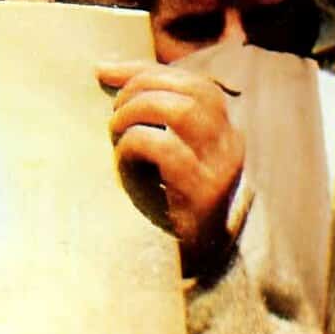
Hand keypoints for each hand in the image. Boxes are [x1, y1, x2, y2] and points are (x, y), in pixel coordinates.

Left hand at [98, 60, 243, 273]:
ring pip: (181, 110)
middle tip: (112, 116)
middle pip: (190, 90)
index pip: (193, 81)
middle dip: (139, 90)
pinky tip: (123, 163)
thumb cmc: (163, 203)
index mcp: (224, 131)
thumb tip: (103, 67)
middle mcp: (231, 144)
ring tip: (116, 134)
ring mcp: (221, 168)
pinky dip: (134, 147)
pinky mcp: (202, 192)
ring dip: (136, 114)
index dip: (144, 70)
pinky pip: (165, 148)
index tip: (103, 72)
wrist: (189, 266)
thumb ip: (147, 114)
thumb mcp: (161, 152)